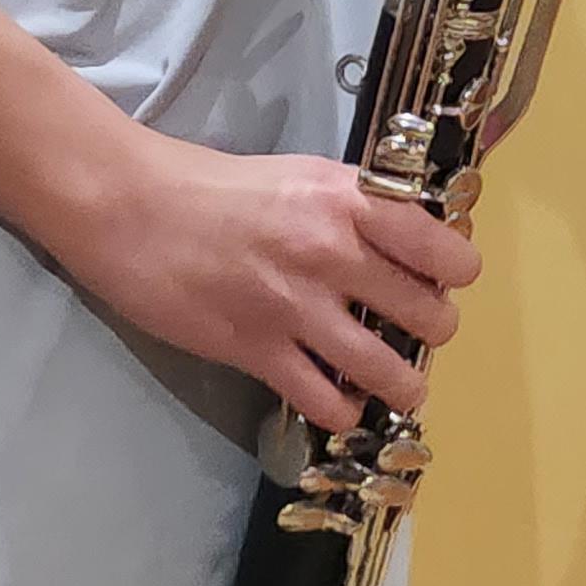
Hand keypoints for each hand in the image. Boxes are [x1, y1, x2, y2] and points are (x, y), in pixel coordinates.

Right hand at [69, 130, 483, 436]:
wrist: (131, 206)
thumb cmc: (216, 185)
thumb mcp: (302, 174)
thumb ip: (357, 207)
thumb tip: (410, 244)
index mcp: (349, 200)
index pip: (445, 252)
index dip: (454, 274)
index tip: (439, 279)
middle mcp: (333, 253)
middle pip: (429, 317)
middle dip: (431, 332)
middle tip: (412, 332)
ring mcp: (295, 306)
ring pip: (388, 372)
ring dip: (402, 386)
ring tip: (396, 386)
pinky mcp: (256, 349)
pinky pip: (326, 402)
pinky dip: (342, 410)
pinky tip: (336, 400)